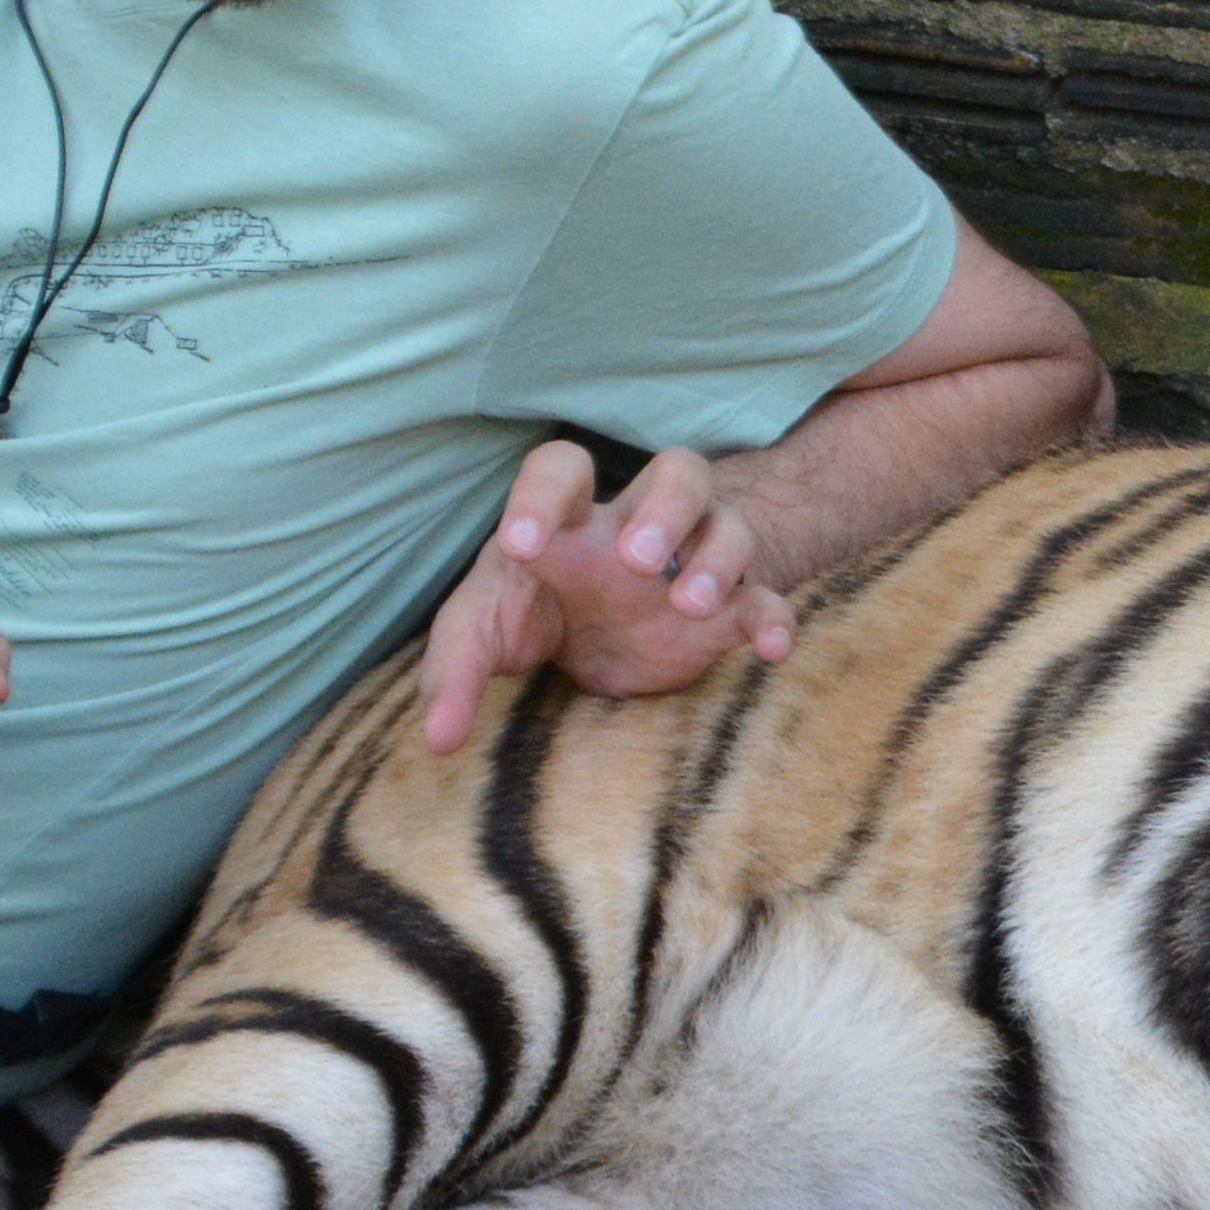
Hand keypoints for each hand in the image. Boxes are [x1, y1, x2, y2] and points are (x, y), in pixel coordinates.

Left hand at [420, 442, 789, 741]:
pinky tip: (772, 649)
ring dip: (717, 558)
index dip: (541, 493)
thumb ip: (453, 678)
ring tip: (686, 603)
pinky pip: (767, 600)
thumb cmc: (537, 615)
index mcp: (569, 520)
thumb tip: (435, 741)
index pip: (561, 468)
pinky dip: (774, 619)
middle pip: (677, 472)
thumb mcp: (484, 637)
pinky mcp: (727, 615)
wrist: (604, 635)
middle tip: (634, 559)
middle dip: (663, 509)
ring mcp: (691, 564)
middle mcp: (638, 527)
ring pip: (730, 524)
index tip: (519, 544)